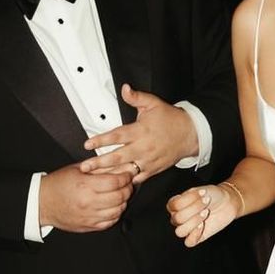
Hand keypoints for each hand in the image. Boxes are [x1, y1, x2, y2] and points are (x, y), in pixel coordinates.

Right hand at [39, 164, 132, 232]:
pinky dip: (115, 214)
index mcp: (85, 185)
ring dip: (123, 201)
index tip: (128, 173)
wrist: (42, 202)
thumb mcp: (78, 169)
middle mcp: (88, 202)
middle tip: (127, 183)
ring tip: (120, 194)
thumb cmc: (59, 183)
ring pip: (118, 210)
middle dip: (127, 188)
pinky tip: (113, 206)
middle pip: (120, 196)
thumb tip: (120, 165)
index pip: (115, 182)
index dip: (126, 177)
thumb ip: (99, 167)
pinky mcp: (88, 226)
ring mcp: (89, 216)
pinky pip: (110, 222)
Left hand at [80, 84, 197, 183]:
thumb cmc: (170, 119)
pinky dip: (125, 183)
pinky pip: (137, 179)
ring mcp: (148, 161)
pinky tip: (112, 185)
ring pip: (125, 171)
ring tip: (93, 179)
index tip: (87, 144)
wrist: (190, 134)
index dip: (101, 140)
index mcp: (141, 131)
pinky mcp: (152, 170)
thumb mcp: (153, 103)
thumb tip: (125, 88)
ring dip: (108, 175)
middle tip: (84, 167)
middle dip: (99, 163)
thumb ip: (137, 97)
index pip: (117, 136)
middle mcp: (143, 147)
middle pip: (117, 157)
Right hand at [167, 183, 241, 246]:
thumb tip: (184, 202)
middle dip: (193, 210)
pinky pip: (188, 242)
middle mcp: (179, 217)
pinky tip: (203, 225)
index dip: (187, 200)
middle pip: (177, 219)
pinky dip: (195, 235)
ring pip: (180, 232)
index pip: (173, 206)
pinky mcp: (196, 237)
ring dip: (193, 222)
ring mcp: (187, 228)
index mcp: (176, 205)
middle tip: (206, 203)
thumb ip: (189, 197)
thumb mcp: (201, 190)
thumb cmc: (213, 195)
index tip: (203, 193)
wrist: (227, 202)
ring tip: (205, 213)